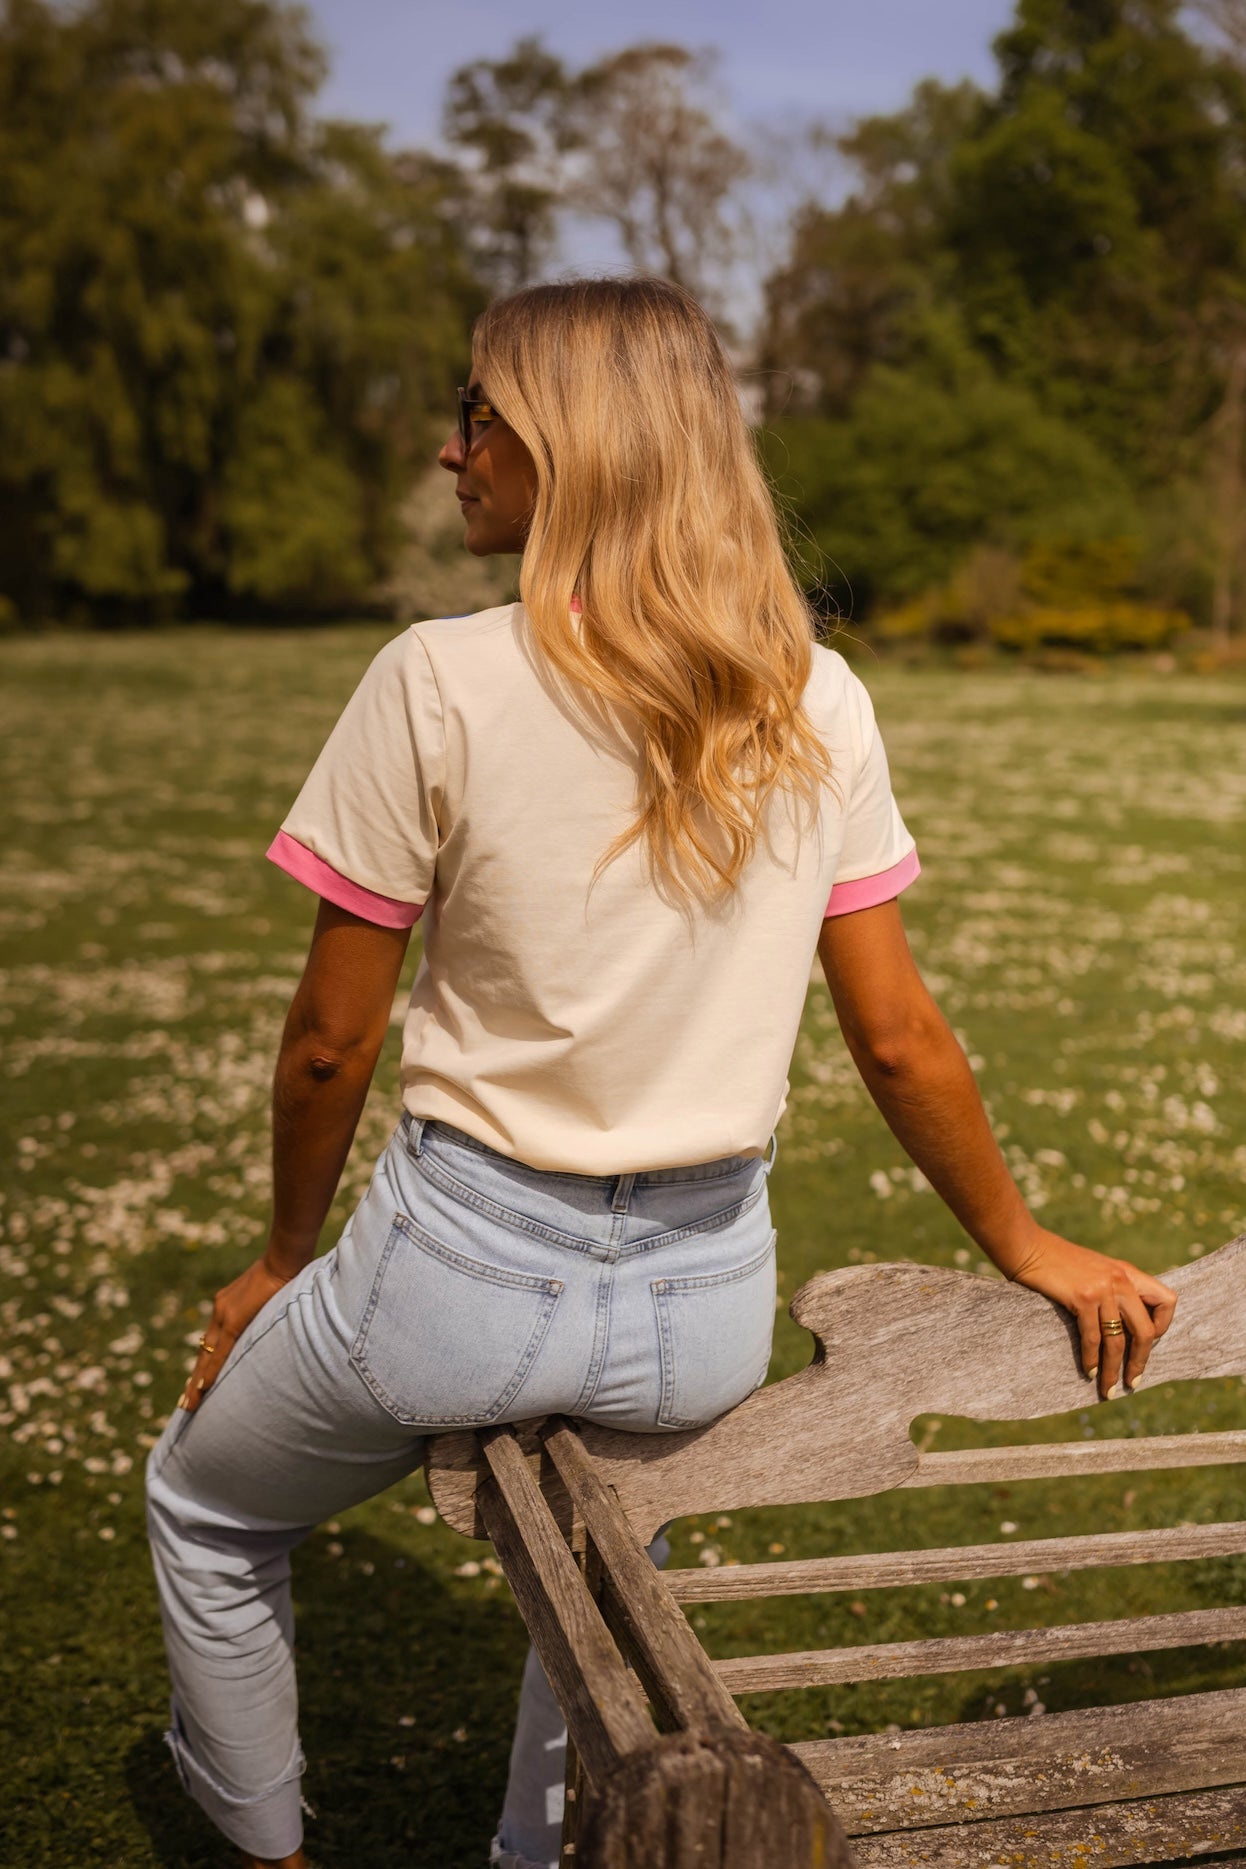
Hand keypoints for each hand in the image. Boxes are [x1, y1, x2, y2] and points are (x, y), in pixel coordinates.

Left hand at [178, 1253, 295, 1412]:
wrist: (284, 1258)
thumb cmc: (284, 1272)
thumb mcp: (268, 1294)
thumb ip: (262, 1310)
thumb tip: (270, 1320)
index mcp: (227, 1306)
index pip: (212, 1341)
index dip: (205, 1363)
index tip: (197, 1382)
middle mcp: (220, 1311)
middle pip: (204, 1353)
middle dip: (194, 1380)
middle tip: (184, 1404)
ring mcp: (224, 1315)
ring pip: (206, 1356)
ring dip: (197, 1382)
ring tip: (188, 1404)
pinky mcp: (233, 1320)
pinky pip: (219, 1353)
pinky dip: (210, 1371)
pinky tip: (201, 1388)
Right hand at [1005, 1228, 1177, 1398]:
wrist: (1027, 1246)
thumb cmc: (1056, 1260)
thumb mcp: (1094, 1269)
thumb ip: (1112, 1288)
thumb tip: (1120, 1324)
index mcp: (1127, 1272)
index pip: (1167, 1301)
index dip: (1162, 1326)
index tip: (1147, 1343)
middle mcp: (1120, 1280)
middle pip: (1145, 1330)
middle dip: (1140, 1361)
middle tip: (1133, 1382)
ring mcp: (1102, 1288)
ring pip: (1118, 1340)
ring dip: (1114, 1370)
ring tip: (1108, 1389)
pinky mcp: (1082, 1297)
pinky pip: (1093, 1338)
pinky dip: (1091, 1359)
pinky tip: (1087, 1371)